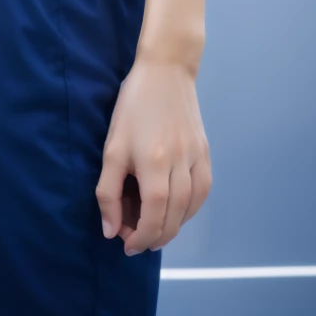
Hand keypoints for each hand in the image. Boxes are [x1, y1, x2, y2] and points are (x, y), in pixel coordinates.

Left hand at [96, 56, 211, 253]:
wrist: (166, 71)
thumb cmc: (132, 106)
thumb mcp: (112, 145)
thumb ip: (109, 190)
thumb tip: (110, 230)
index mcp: (154, 161)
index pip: (153, 214)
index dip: (141, 235)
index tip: (126, 245)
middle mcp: (180, 164)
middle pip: (173, 216)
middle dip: (155, 237)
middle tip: (137, 241)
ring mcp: (197, 158)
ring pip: (190, 208)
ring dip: (173, 227)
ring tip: (154, 232)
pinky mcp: (206, 153)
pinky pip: (203, 192)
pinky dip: (190, 210)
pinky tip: (176, 212)